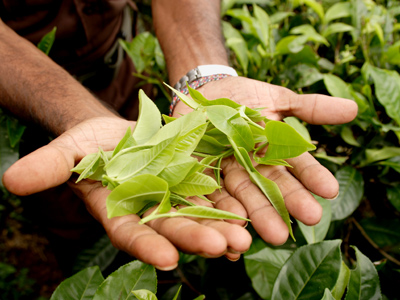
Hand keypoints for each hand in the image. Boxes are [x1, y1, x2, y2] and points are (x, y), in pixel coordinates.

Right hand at [2, 116, 250, 269]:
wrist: (120, 133)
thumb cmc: (91, 144)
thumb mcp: (70, 149)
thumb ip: (49, 166)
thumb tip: (10, 180)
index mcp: (119, 211)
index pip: (132, 234)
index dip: (148, 247)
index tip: (167, 259)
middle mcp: (150, 210)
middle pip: (173, 227)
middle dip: (196, 238)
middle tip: (223, 248)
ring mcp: (175, 197)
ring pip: (199, 215)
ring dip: (222, 227)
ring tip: (244, 238)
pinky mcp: (194, 180)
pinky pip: (214, 195)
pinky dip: (229, 207)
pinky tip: (248, 220)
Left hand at [173, 76, 357, 244]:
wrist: (204, 91)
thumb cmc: (243, 96)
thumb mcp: (276, 98)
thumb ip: (309, 108)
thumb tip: (353, 109)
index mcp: (272, 151)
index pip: (296, 166)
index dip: (312, 177)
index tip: (330, 190)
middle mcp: (251, 167)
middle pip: (269, 187)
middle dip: (287, 204)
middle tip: (308, 220)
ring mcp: (224, 171)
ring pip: (240, 195)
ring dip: (256, 214)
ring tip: (272, 232)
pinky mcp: (196, 172)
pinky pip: (205, 193)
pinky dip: (216, 211)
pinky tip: (230, 227)